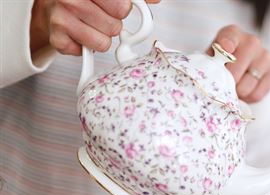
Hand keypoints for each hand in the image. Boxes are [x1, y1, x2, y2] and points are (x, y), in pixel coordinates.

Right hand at [30, 0, 160, 55]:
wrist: (53, 5)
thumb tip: (156, 0)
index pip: (122, 7)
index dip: (122, 9)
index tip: (114, 6)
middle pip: (115, 26)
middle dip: (112, 23)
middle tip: (100, 15)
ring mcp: (61, 18)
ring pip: (104, 42)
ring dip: (101, 36)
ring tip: (90, 24)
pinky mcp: (57, 39)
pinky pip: (88, 53)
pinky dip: (87, 47)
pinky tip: (79, 33)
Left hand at [211, 25, 269, 102]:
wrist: (242, 70)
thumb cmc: (222, 64)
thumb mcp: (211, 60)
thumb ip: (210, 64)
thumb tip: (213, 77)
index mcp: (233, 34)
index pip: (230, 37)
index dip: (228, 43)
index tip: (227, 49)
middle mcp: (252, 41)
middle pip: (236, 67)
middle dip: (227, 82)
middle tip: (223, 86)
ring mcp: (265, 56)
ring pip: (247, 84)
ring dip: (237, 93)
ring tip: (234, 90)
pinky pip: (258, 93)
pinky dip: (248, 98)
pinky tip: (245, 93)